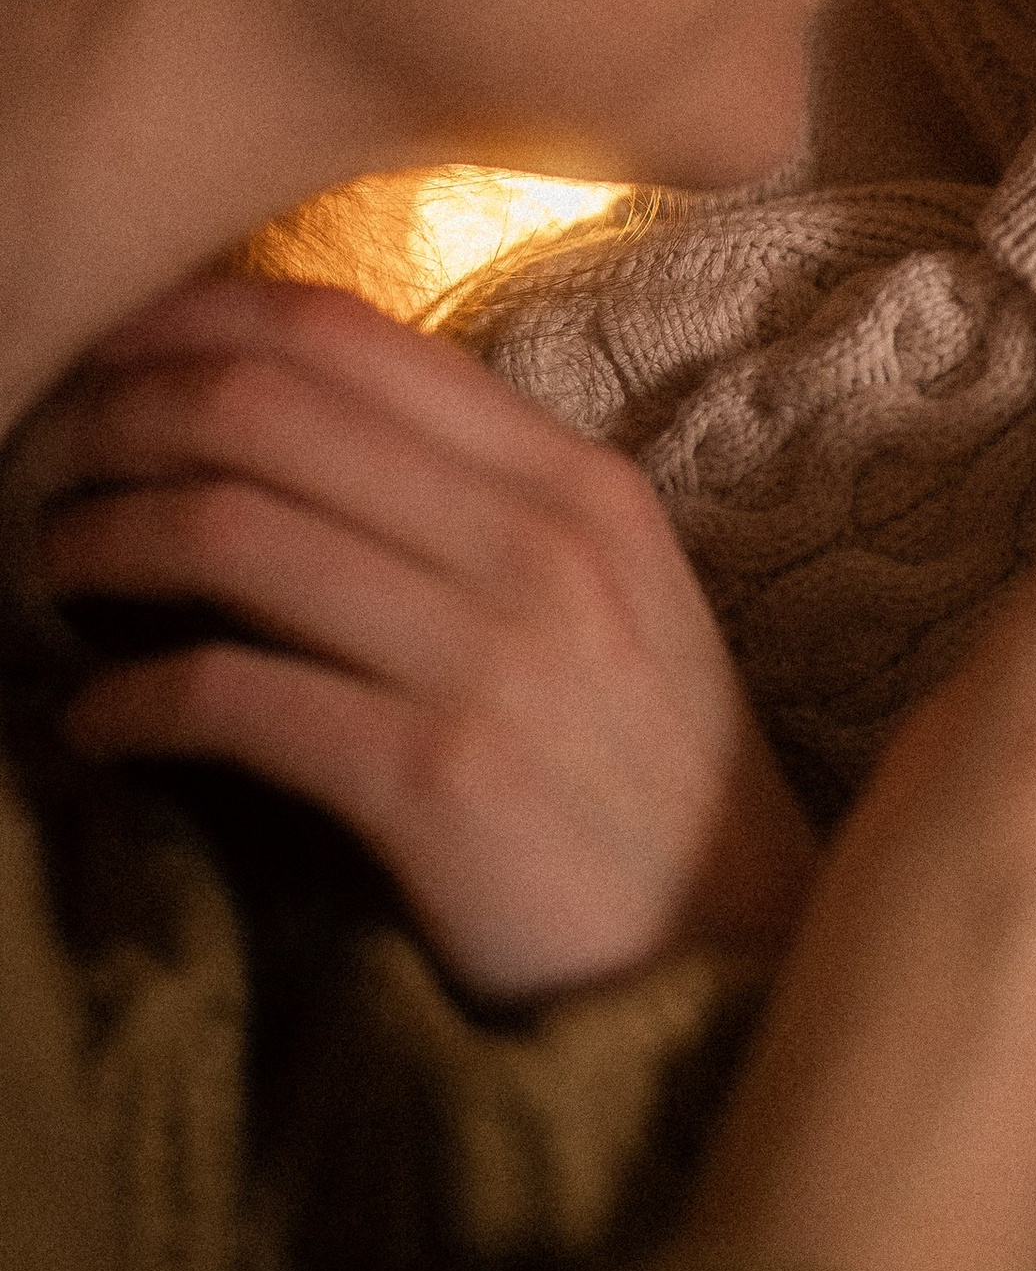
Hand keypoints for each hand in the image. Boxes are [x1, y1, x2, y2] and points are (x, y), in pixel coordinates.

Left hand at [13, 272, 815, 1001]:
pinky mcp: (436, 780)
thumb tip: (297, 436)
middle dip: (120, 419)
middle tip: (47, 459)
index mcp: (573, 479)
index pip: (349, 334)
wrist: (731, 949)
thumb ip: (480, 503)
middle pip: (267, 411)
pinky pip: (232, 699)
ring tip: (52, 571)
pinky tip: (94, 723)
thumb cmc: (639, 773)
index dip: (196, 321)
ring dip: (102, 543)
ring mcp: (491, 656)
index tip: (110, 353)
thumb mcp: (604, 597)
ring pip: (230, 533)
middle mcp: (538, 540)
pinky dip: (131, 701)